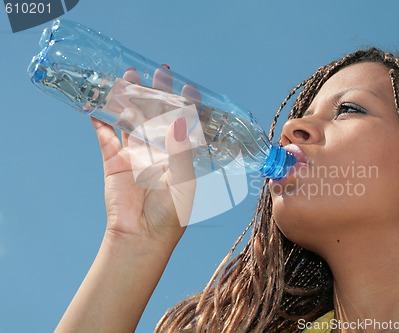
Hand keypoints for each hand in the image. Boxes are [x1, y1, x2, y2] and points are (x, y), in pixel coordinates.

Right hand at [91, 66, 197, 245]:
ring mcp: (134, 153)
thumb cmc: (170, 215)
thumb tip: (181, 122)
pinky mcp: (114, 160)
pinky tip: (96, 107)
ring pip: (131, 120)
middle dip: (158, 93)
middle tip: (159, 72)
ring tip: (129, 76)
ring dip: (129, 99)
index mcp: (178, 154)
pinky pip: (105, 137)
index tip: (188, 87)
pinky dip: (100, 121)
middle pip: (157, 115)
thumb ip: (181, 152)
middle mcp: (158, 150)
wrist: (141, 238)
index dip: (186, 105)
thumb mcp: (182, 182)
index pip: (183, 123)